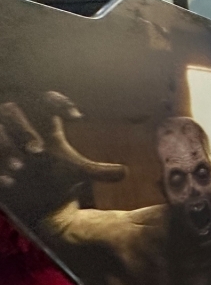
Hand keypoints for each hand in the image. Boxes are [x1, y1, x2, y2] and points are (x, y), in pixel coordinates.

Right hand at [0, 92, 126, 218]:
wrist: (24, 185)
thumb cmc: (49, 169)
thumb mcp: (74, 169)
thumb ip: (97, 171)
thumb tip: (125, 172)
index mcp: (41, 120)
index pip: (48, 100)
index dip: (61, 103)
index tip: (79, 117)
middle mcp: (16, 122)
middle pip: (15, 115)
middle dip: (25, 132)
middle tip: (39, 152)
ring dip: (6, 149)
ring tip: (20, 167)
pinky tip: (7, 182)